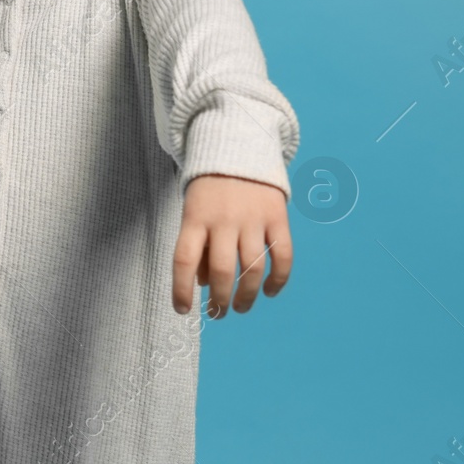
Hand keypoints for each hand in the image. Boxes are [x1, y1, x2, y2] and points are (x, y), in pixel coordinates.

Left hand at [172, 173, 291, 318]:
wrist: (238, 150)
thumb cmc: (209, 191)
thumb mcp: (193, 213)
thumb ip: (198, 247)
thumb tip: (204, 285)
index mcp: (195, 218)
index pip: (184, 260)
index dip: (181, 289)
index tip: (182, 310)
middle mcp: (224, 220)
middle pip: (223, 271)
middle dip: (220, 300)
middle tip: (217, 313)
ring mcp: (253, 219)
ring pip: (253, 268)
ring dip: (247, 296)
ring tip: (240, 308)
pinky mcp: (277, 217)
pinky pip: (282, 255)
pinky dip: (278, 279)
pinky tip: (270, 292)